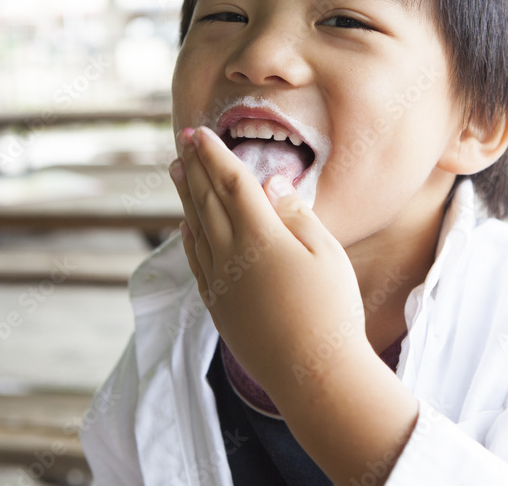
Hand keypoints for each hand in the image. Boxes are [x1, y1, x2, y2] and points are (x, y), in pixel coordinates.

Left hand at [169, 126, 368, 397]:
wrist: (313, 375)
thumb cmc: (330, 311)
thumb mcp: (326, 252)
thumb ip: (295, 213)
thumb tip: (270, 182)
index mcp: (259, 236)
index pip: (231, 183)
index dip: (214, 155)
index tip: (199, 133)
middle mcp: (230, 255)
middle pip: (206, 200)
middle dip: (193, 166)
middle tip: (181, 139)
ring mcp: (220, 282)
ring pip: (196, 227)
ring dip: (184, 195)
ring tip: (176, 170)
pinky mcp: (219, 306)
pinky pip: (196, 260)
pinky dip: (188, 236)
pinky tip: (186, 224)